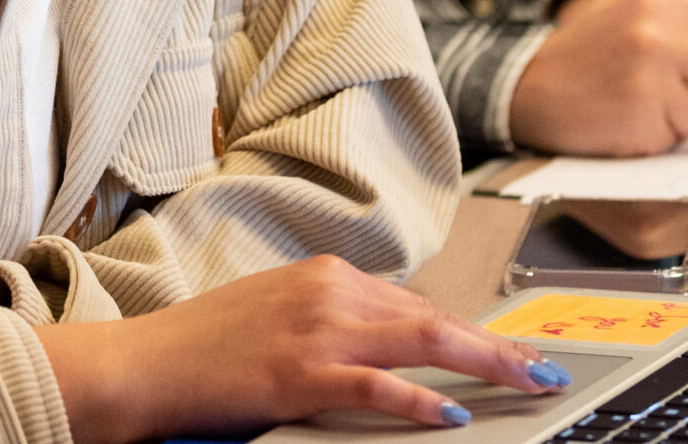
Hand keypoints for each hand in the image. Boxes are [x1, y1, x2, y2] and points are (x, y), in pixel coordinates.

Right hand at [34, 255, 568, 443]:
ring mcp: (316, 329)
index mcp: (324, 274)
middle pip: (434, 317)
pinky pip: (377, 386)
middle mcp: (328, 290)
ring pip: (422, 340)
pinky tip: (453, 413)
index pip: (416, 304)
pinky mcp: (300, 372)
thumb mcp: (277, 315)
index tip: (508, 350)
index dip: (471, 331)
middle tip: (543, 367)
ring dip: (485, 362)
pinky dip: (421, 400)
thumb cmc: (203, 347)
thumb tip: (388, 347)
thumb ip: (333, 322)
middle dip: (496, 344)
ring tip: (527, 382)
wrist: (145, 363)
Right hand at [510, 0, 687, 154]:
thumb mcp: (634, 27)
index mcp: (657, 4)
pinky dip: (659, 135)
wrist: (528, 86)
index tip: (677, 55)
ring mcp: (652, 81)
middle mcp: (659, 38)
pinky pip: (679, 137)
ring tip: (635, 100)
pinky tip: (626, 119)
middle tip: (657, 84)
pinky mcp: (644, 121)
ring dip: (680, 114)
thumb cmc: (585, 56)